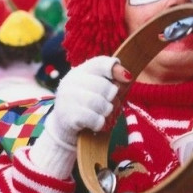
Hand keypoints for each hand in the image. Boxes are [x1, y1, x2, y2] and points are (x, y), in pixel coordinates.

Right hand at [30, 56, 131, 177]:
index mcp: (80, 71)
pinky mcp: (67, 116)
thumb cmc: (88, 107)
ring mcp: (67, 98)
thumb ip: (114, 81)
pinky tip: (96, 124)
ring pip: (100, 103)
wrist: (64, 128)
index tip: (127, 79)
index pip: (101, 63)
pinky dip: (100, 124)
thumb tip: (127, 77)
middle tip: (110, 106)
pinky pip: (94, 119)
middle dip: (113, 99)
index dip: (116, 70)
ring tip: (103, 115)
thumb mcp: (100, 91)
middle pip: (105, 86)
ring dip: (107, 112)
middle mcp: (71, 81)